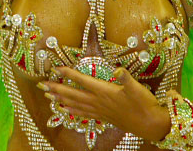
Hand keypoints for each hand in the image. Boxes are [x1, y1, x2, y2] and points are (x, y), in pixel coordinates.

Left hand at [38, 66, 170, 142]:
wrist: (150, 124)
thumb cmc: (144, 104)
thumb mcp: (136, 88)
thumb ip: (126, 78)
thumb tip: (119, 70)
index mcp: (104, 91)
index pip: (82, 80)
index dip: (68, 74)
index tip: (55, 68)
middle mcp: (98, 101)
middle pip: (73, 94)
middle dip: (57, 89)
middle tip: (42, 85)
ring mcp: (100, 110)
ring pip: (75, 105)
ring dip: (61, 100)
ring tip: (48, 97)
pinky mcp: (103, 117)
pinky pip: (83, 114)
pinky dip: (72, 111)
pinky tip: (66, 111)